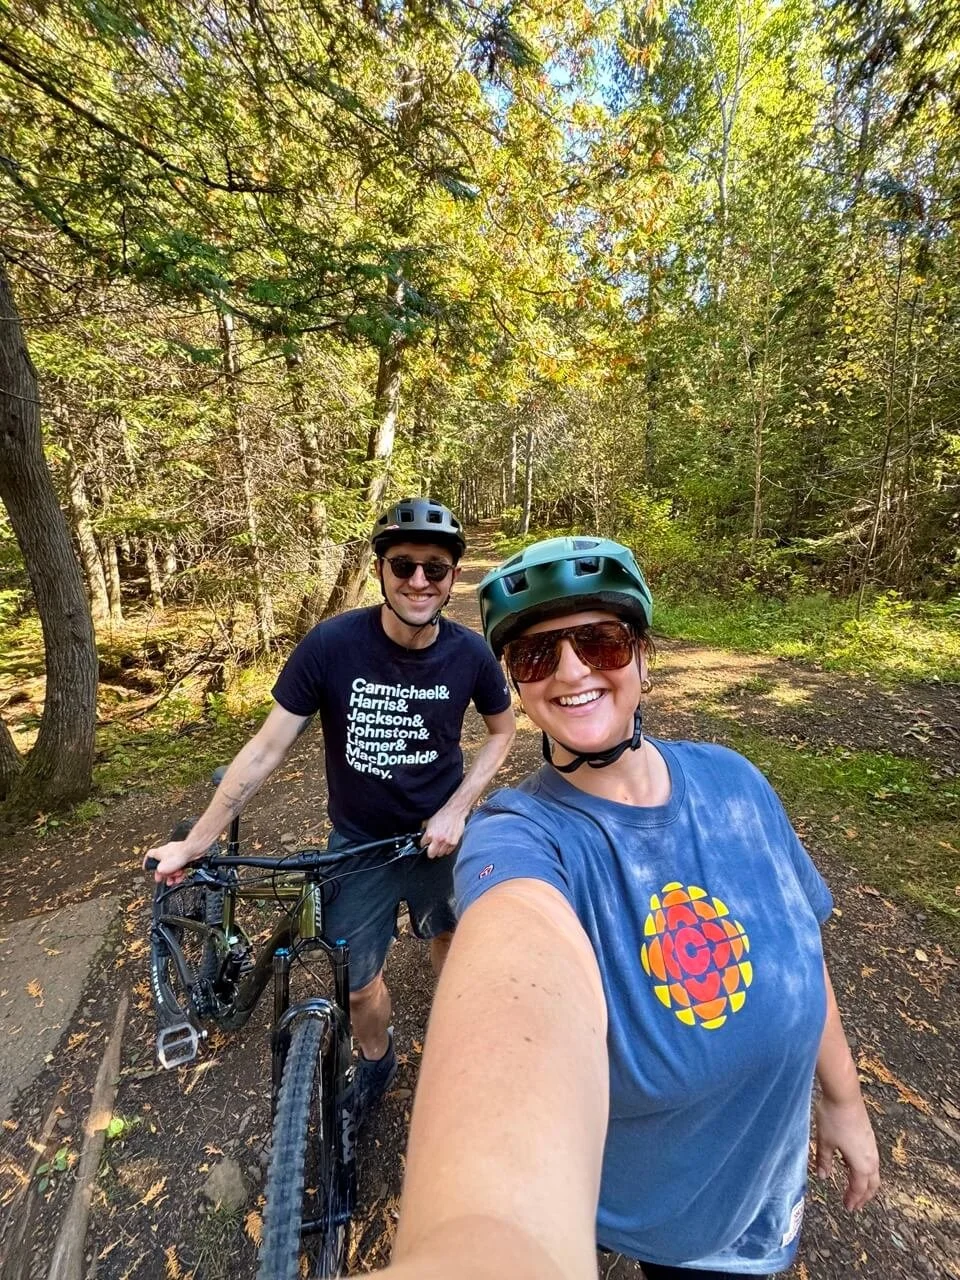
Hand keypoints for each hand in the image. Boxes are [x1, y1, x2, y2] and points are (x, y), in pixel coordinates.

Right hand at [144, 839, 202, 885]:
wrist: (192, 850)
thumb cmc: (178, 855)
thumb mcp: (162, 868)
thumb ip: (159, 872)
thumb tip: (160, 874)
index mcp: (159, 852)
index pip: (149, 856)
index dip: (147, 863)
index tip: (147, 868)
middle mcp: (167, 852)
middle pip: (162, 865)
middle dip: (164, 874)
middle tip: (165, 880)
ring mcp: (176, 854)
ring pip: (172, 867)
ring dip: (173, 875)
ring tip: (174, 881)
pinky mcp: (184, 857)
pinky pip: (180, 867)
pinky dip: (180, 873)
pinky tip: (181, 877)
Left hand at [420, 805, 465, 858]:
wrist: (454, 812)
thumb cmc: (443, 815)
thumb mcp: (430, 821)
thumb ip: (426, 830)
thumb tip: (424, 835)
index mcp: (430, 834)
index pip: (423, 845)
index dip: (424, 844)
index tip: (425, 844)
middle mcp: (438, 840)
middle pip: (431, 854)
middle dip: (430, 851)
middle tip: (432, 848)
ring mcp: (446, 842)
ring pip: (440, 854)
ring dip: (439, 850)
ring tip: (440, 845)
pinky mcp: (454, 843)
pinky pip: (448, 852)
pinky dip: (447, 849)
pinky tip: (446, 844)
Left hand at [815, 1093, 879, 1210]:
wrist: (845, 1095)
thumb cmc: (833, 1118)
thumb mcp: (825, 1142)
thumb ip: (824, 1161)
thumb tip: (823, 1176)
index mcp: (861, 1164)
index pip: (859, 1188)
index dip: (854, 1199)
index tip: (848, 1208)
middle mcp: (871, 1157)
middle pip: (872, 1184)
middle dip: (864, 1196)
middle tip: (855, 1204)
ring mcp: (872, 1146)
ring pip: (874, 1172)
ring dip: (866, 1183)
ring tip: (856, 1189)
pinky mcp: (869, 1136)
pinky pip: (871, 1160)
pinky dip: (865, 1170)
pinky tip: (853, 1166)